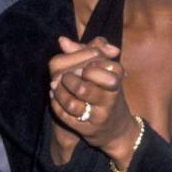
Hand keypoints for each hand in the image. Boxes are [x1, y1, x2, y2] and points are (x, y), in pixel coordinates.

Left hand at [47, 36, 127, 163]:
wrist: (113, 126)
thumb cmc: (104, 91)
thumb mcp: (101, 68)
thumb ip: (84, 52)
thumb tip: (62, 41)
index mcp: (117, 76)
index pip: (96, 62)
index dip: (81, 61)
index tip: (78, 65)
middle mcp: (112, 96)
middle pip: (82, 85)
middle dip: (67, 80)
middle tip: (63, 77)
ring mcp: (100, 115)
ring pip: (73, 103)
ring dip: (59, 94)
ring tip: (56, 87)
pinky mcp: (89, 129)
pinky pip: (66, 117)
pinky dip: (57, 105)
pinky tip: (55, 99)